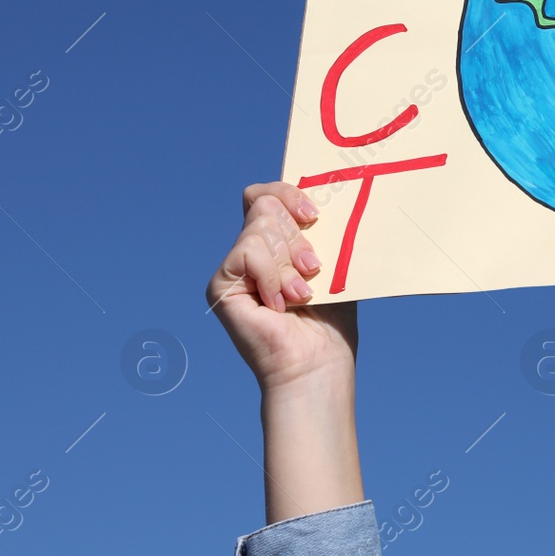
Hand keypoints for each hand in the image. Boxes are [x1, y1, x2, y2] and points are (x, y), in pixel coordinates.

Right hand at [207, 181, 363, 522]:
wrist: (316, 363)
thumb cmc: (331, 322)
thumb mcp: (333, 266)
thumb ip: (321, 233)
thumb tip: (329, 196)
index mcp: (277, 242)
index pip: (268, 195)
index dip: (289, 192)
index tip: (315, 215)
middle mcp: (251, 251)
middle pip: (263, 203)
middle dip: (296, 234)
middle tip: (314, 268)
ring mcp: (234, 268)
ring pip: (258, 227)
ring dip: (289, 261)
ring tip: (302, 294)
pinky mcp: (221, 285)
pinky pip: (247, 252)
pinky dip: (272, 274)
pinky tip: (281, 302)